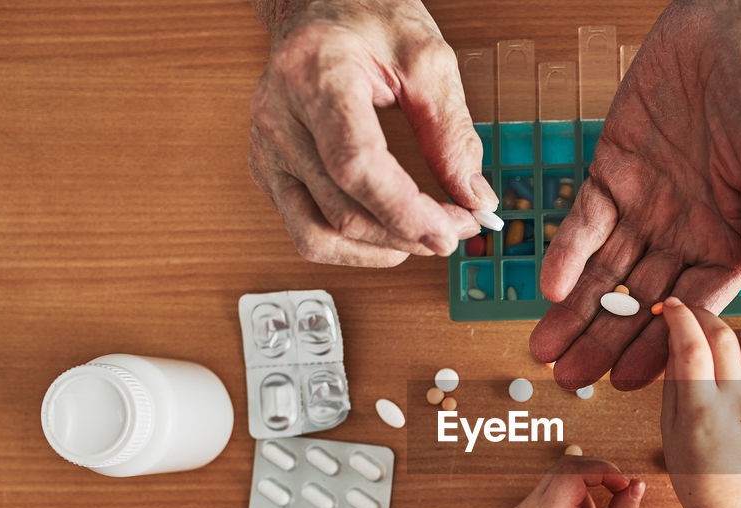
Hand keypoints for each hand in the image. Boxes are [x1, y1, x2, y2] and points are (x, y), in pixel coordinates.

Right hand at [248, 0, 497, 264]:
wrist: (317, 6)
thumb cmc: (366, 18)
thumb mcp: (426, 57)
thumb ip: (452, 130)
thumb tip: (473, 196)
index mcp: (315, 75)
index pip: (356, 165)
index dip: (406, 211)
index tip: (452, 229)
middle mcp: (279, 117)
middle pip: (343, 210)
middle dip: (409, 233)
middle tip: (459, 227)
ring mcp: (267, 149)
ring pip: (317, 236)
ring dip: (380, 251)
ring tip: (424, 237)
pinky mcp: (268, 170)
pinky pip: (306, 230)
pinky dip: (353, 246)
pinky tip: (388, 234)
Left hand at [470, 457, 644, 507]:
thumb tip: (637, 486)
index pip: (574, 470)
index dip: (605, 470)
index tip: (625, 486)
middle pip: (564, 468)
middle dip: (595, 478)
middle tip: (615, 499)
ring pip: (558, 481)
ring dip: (581, 495)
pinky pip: (549, 496)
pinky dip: (568, 505)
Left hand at [529, 0, 740, 389]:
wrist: (732, 26)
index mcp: (730, 243)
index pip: (692, 309)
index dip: (660, 346)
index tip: (629, 381)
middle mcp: (684, 234)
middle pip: (639, 301)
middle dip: (604, 341)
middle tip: (570, 379)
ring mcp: (646, 206)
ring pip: (605, 272)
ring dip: (576, 311)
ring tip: (545, 349)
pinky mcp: (612, 172)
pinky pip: (585, 221)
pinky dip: (567, 252)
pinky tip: (550, 285)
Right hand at [660, 297, 740, 507]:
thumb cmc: (698, 473)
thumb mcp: (670, 429)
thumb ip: (674, 381)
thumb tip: (676, 337)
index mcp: (702, 412)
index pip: (691, 347)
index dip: (680, 318)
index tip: (671, 307)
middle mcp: (739, 405)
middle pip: (724, 338)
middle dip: (705, 317)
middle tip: (695, 318)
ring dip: (740, 335)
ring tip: (728, 347)